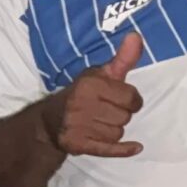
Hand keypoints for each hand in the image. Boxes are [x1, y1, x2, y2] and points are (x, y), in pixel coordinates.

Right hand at [42, 32, 145, 159]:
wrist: (50, 120)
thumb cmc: (83, 93)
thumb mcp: (101, 74)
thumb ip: (123, 58)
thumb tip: (136, 36)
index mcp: (90, 85)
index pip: (132, 98)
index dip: (130, 99)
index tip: (117, 98)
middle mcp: (82, 104)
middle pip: (126, 117)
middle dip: (120, 114)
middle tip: (103, 111)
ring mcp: (77, 126)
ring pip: (118, 132)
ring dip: (113, 130)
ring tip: (97, 122)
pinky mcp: (76, 144)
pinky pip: (109, 149)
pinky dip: (123, 150)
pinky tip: (135, 147)